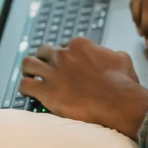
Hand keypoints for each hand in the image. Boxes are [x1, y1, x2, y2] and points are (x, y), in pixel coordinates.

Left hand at [19, 38, 147, 139]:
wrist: (118, 103)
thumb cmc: (123, 83)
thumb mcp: (121, 58)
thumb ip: (109, 53)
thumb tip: (107, 54)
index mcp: (80, 45)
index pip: (65, 45)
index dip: (66, 56)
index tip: (68, 65)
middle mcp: (63, 55)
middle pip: (43, 51)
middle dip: (45, 59)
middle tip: (47, 69)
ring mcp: (53, 73)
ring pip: (28, 64)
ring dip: (29, 70)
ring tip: (31, 76)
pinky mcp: (46, 92)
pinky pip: (25, 85)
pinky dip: (25, 88)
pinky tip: (29, 92)